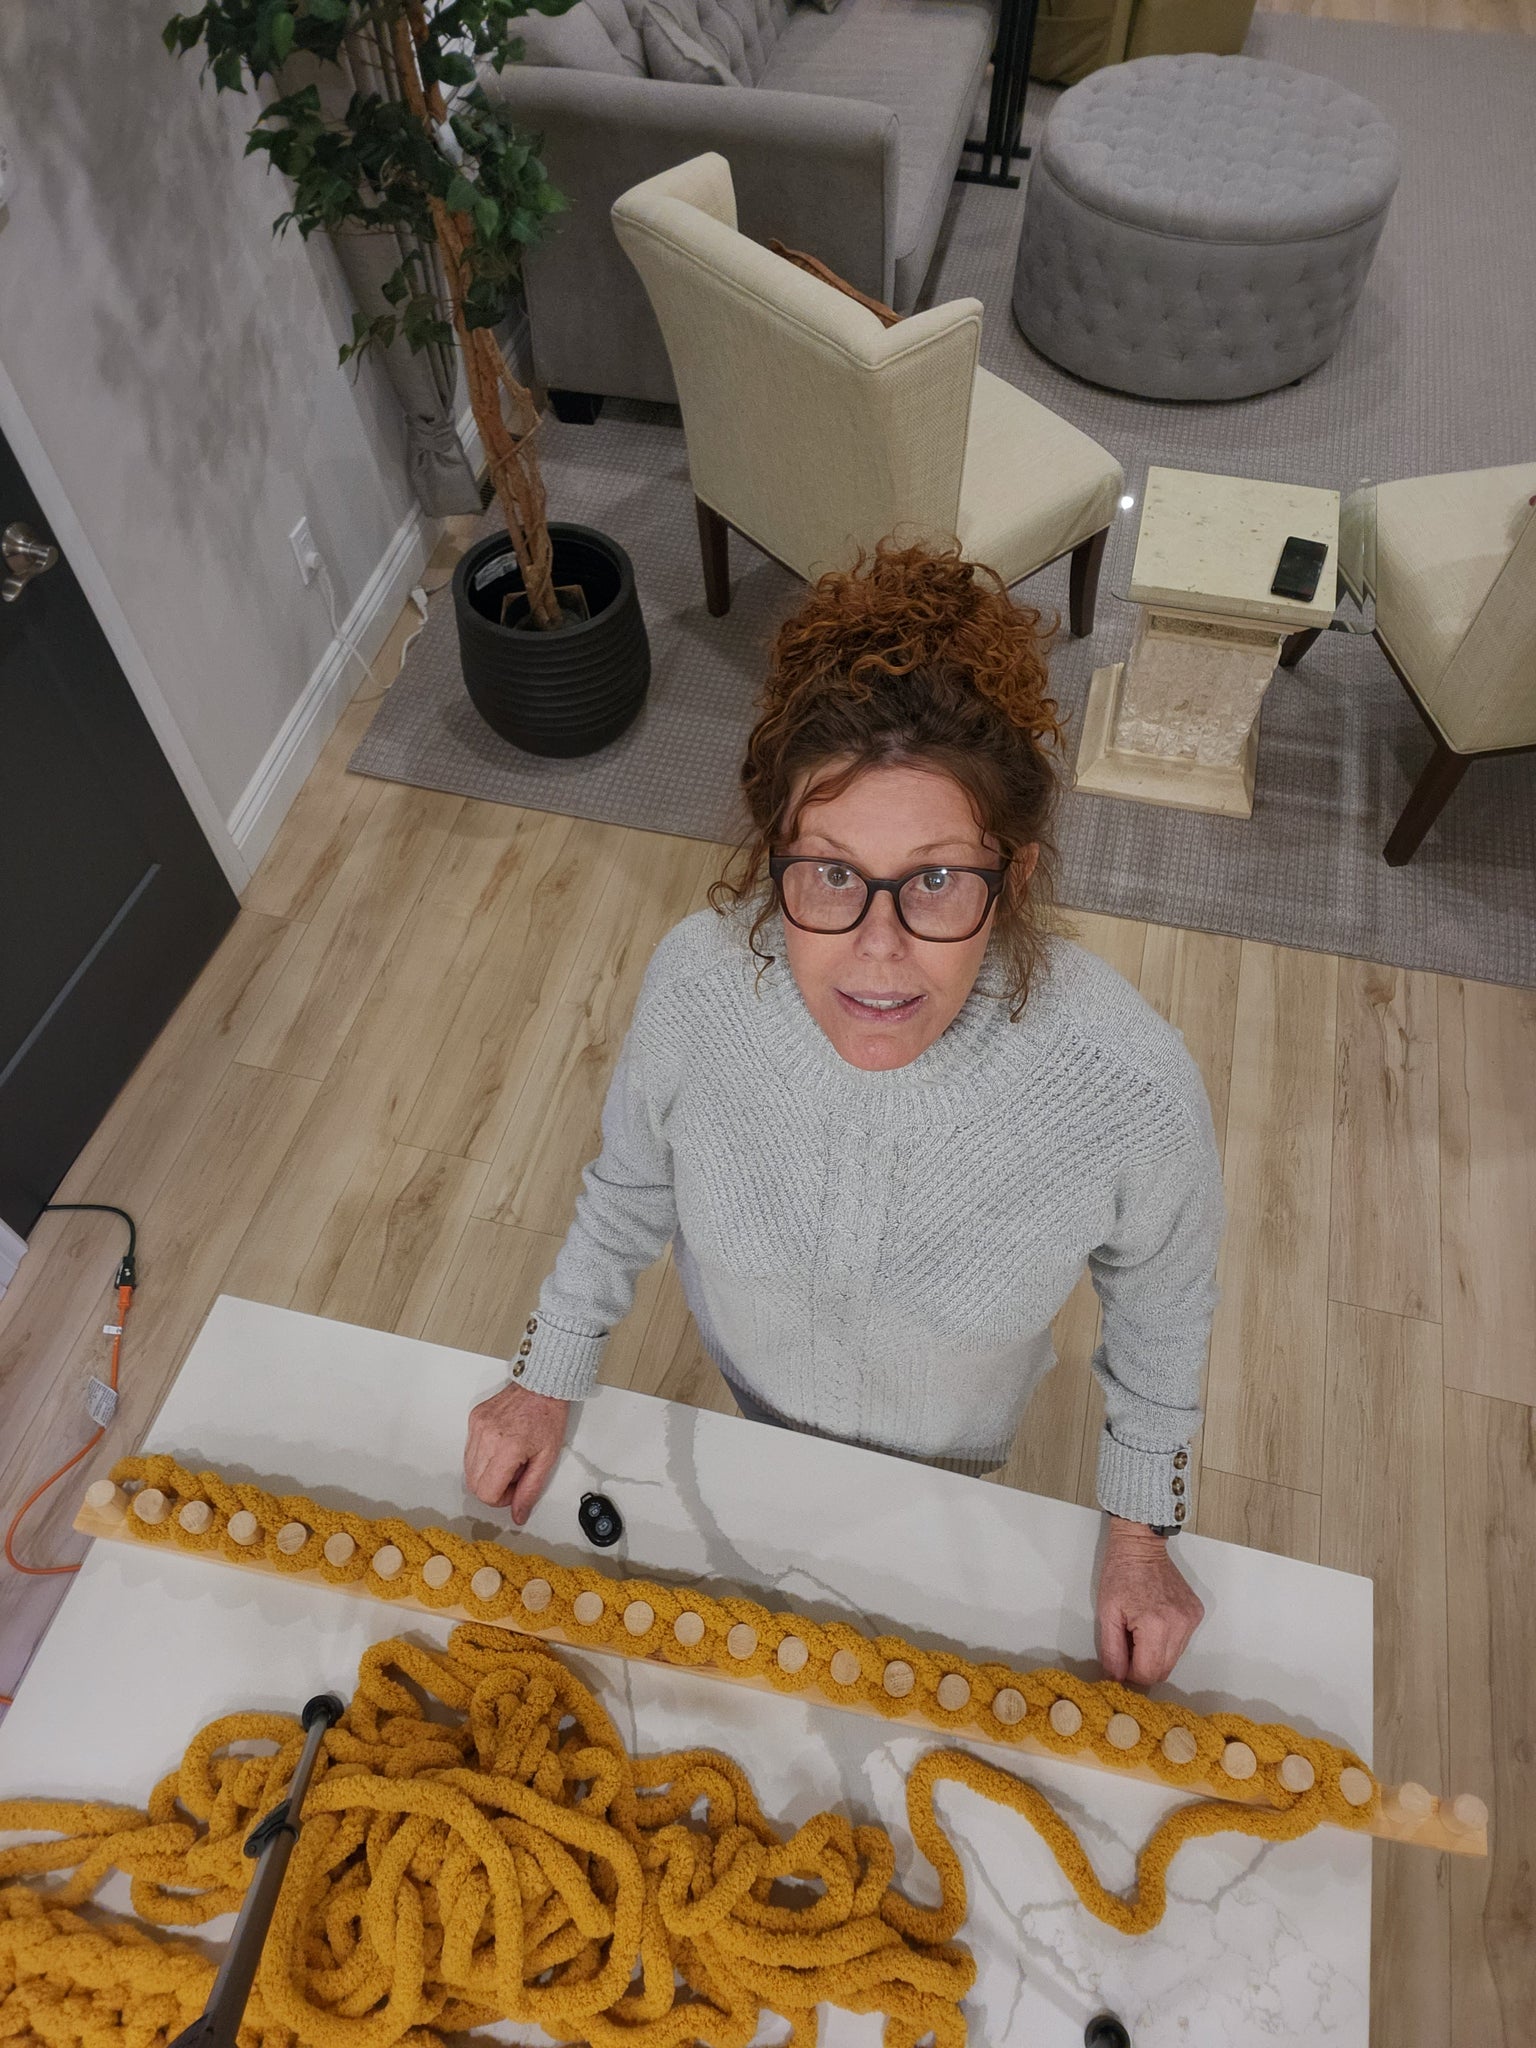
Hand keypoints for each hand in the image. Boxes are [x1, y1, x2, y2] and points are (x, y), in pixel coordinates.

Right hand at [463, 1383, 569, 1522]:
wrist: (542, 1385)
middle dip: (493, 1488)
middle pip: (474, 1484)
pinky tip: (501, 1446)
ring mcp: (477, 1426)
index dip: (501, 1498)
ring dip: (487, 1472)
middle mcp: (487, 1436)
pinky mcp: (473, 1418)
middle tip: (514, 1475)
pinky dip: (483, 1456)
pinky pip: (469, 1450)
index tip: (516, 1489)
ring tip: (510, 1459)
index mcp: (507, 1447)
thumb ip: (530, 1490)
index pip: (487, 1492)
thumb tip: (518, 1515)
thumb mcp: (547, 1458)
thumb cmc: (548, 1416)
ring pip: (468, 1469)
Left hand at [1096, 1516, 1204, 1685]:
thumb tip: (1117, 1677)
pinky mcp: (1196, 1614)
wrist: (1141, 1546)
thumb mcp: (1107, 1613)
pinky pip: (1182, 1642)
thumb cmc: (1121, 1574)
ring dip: (1156, 1654)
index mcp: (1155, 1626)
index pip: (1148, 1673)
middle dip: (1144, 1666)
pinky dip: (1167, 1640)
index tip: (1122, 1662)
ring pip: (1174, 1658)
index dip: (1131, 1674)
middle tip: (1129, 1646)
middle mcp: (1179, 1625)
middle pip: (1164, 1670)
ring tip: (1140, 1631)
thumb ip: (1112, 1650)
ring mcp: (1191, 1619)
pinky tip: (1155, 1621)